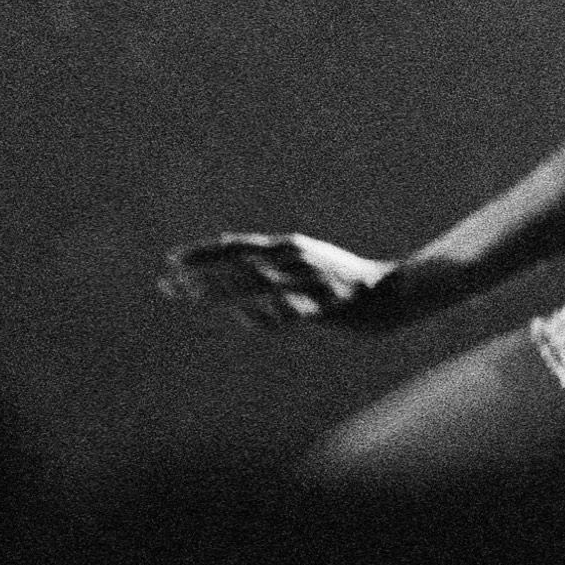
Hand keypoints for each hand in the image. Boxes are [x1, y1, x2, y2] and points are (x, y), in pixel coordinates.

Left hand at [158, 232, 441, 333]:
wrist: (398, 292)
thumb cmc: (344, 287)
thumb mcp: (304, 276)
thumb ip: (271, 280)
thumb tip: (235, 306)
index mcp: (288, 249)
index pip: (236, 247)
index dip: (203, 254)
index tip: (170, 261)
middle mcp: (296, 259)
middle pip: (240, 266)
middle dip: (202, 276)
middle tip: (166, 286)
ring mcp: (313, 281)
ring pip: (261, 284)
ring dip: (224, 289)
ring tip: (192, 296)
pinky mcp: (331, 304)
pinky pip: (296, 310)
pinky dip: (270, 313)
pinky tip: (245, 317)